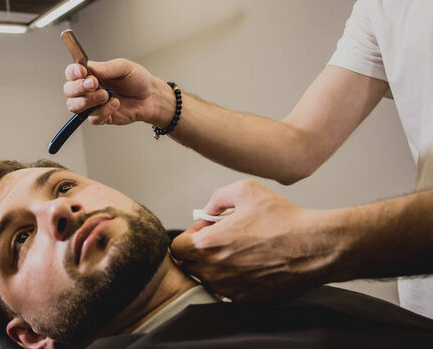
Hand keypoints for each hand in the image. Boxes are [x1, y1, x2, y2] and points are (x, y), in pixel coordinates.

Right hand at [63, 58, 170, 125]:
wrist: (151, 97)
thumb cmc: (138, 80)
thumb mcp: (124, 67)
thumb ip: (106, 67)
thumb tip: (90, 68)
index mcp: (91, 74)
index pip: (72, 72)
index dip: (73, 72)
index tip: (83, 71)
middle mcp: (88, 89)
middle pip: (69, 90)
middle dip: (79, 87)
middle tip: (94, 84)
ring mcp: (93, 104)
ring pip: (75, 106)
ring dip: (88, 100)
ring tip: (106, 95)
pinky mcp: (101, 117)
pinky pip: (93, 118)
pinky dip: (103, 111)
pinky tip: (115, 104)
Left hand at [171, 180, 335, 302]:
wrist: (313, 247)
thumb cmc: (282, 219)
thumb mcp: (245, 190)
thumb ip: (217, 198)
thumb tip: (208, 212)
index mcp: (207, 245)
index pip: (176, 248)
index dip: (190, 236)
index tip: (206, 230)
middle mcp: (214, 271)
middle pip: (190, 265)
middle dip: (200, 251)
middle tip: (222, 239)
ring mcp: (230, 289)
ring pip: (209, 279)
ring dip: (217, 266)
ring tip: (240, 251)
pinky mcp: (247, 300)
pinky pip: (229, 291)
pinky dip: (235, 279)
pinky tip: (253, 265)